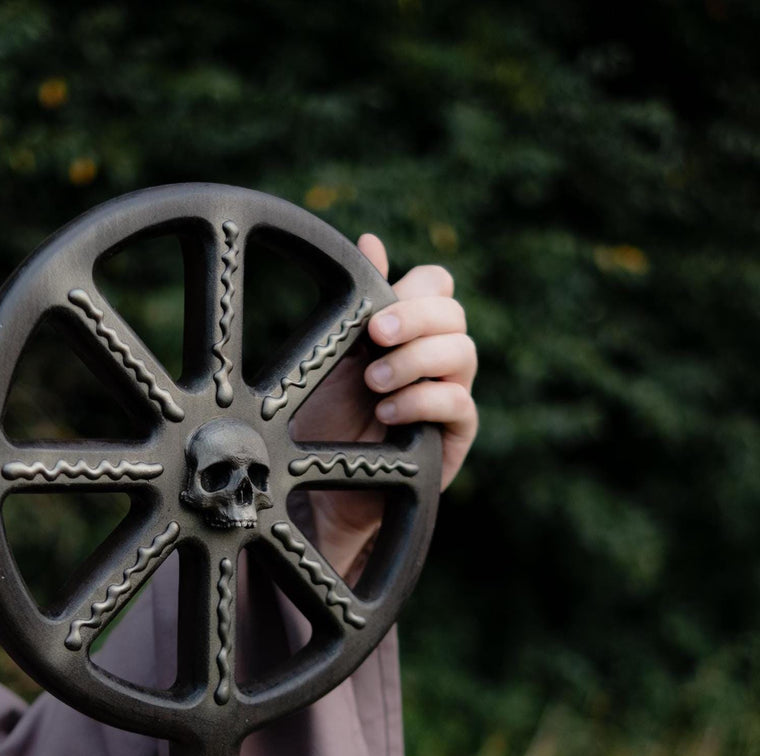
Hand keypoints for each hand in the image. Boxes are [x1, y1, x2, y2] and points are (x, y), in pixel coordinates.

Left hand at [294, 234, 477, 577]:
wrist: (324, 484)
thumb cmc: (328, 417)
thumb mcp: (333, 355)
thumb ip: (358, 303)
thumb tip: (371, 240)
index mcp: (409, 328)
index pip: (436, 286)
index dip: (414, 291)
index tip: (374, 314)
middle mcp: (437, 355)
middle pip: (454, 315)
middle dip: (414, 321)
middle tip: (374, 338)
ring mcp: (451, 392)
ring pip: (463, 354)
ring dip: (416, 361)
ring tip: (374, 382)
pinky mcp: (455, 434)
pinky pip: (459, 404)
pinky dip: (422, 401)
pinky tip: (387, 411)